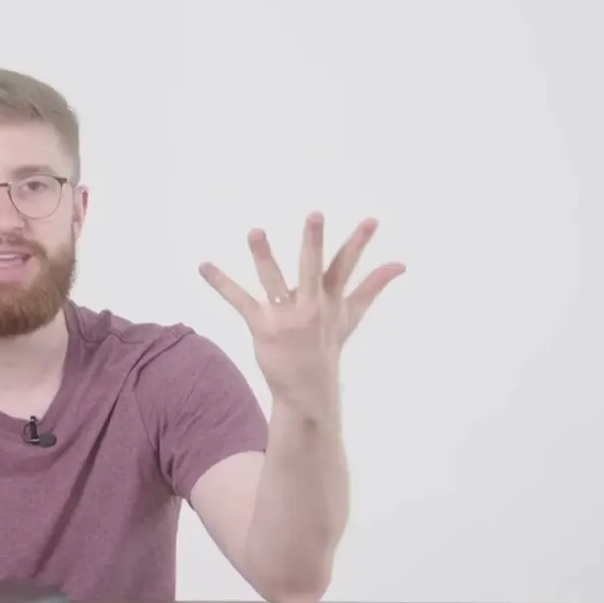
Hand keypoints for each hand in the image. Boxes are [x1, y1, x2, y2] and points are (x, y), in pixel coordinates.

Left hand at [198, 213, 404, 415]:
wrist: (308, 388)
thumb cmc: (327, 345)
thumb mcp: (350, 315)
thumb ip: (372, 286)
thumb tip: (399, 264)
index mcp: (330, 300)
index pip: (346, 266)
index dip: (358, 243)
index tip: (371, 220)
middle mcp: (310, 306)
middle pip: (312, 268)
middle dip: (314, 242)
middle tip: (315, 214)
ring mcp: (286, 317)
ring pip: (274, 280)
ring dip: (264, 255)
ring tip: (255, 230)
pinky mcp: (264, 327)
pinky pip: (241, 300)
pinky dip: (221, 283)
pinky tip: (203, 266)